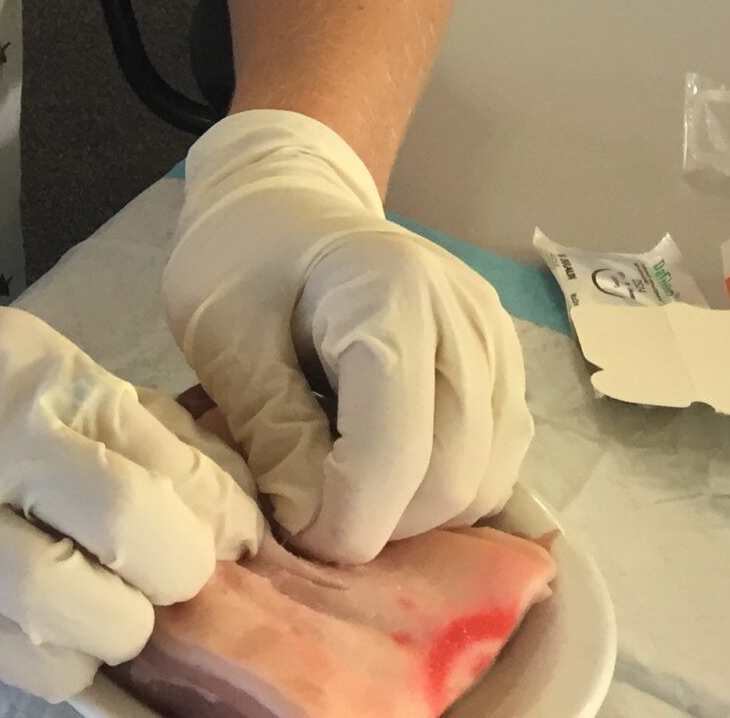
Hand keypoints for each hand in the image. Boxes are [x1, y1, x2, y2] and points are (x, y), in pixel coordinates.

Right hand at [0, 299, 262, 700]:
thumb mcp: (40, 367)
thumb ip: (137, 429)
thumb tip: (234, 514)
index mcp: (36, 382)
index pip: (166, 458)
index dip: (223, 514)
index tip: (234, 536)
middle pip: (128, 525)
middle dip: (180, 568)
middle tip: (172, 572)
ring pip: (73, 610)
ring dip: (124, 626)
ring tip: (120, 606)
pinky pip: (28, 665)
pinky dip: (73, 667)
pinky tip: (73, 637)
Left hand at [160, 110, 530, 563]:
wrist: (287, 201)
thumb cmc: (243, 258)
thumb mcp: (223, 336)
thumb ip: (270, 431)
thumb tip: (318, 525)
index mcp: (391, 292)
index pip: (396, 448)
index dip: (346, 519)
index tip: (289, 529)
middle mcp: (465, 317)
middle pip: (452, 477)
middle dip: (377, 523)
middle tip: (304, 514)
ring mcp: (497, 343)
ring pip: (483, 483)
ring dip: (411, 515)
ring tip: (336, 484)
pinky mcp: (506, 368)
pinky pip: (495, 465)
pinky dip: (440, 493)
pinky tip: (378, 470)